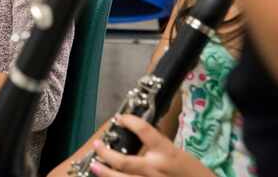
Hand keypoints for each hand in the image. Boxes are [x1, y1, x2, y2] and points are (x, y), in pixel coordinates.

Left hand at [90, 114, 212, 176]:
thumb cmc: (195, 173)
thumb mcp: (179, 153)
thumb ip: (159, 145)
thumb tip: (141, 133)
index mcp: (166, 153)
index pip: (144, 130)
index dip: (129, 121)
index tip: (121, 118)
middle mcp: (155, 169)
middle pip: (122, 161)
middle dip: (105, 153)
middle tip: (97, 146)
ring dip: (104, 173)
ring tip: (95, 165)